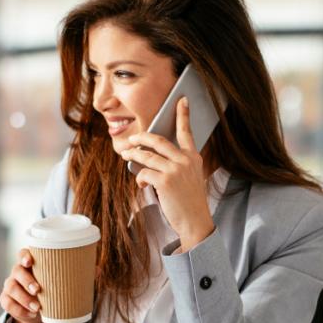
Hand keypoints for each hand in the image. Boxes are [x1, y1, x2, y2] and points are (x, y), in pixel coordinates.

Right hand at [0, 250, 100, 322]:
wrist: (36, 311)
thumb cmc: (50, 289)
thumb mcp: (62, 282)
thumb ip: (77, 275)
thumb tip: (97, 269)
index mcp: (31, 264)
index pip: (23, 254)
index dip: (24, 256)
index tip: (30, 261)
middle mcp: (18, 272)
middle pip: (16, 271)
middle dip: (26, 281)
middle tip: (39, 291)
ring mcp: (10, 286)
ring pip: (11, 289)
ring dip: (24, 298)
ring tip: (37, 307)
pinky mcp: (6, 300)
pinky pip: (7, 304)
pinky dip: (18, 310)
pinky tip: (30, 314)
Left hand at [120, 97, 215, 251]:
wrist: (196, 222)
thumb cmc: (190, 202)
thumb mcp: (190, 178)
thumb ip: (177, 165)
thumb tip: (150, 160)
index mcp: (194, 157)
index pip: (187, 132)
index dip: (183, 115)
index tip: (181, 100)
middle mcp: (185, 160)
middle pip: (158, 140)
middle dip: (141, 137)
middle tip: (132, 140)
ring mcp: (175, 169)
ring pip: (146, 156)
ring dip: (133, 156)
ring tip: (126, 157)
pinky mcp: (165, 181)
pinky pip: (144, 173)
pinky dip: (140, 178)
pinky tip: (142, 184)